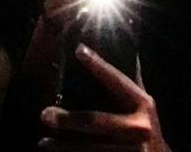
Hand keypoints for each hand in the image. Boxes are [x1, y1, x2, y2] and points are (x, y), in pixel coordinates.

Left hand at [39, 43, 171, 151]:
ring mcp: (133, 150)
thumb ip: (130, 83)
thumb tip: (126, 49)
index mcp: (143, 104)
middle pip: (96, 121)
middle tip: (44, 114)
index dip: (98, 65)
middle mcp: (139, 127)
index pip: (117, 80)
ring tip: (44, 142)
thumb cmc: (147, 128)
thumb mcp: (144, 105)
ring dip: (64, 146)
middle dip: (69, 119)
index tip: (78, 50)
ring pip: (91, 148)